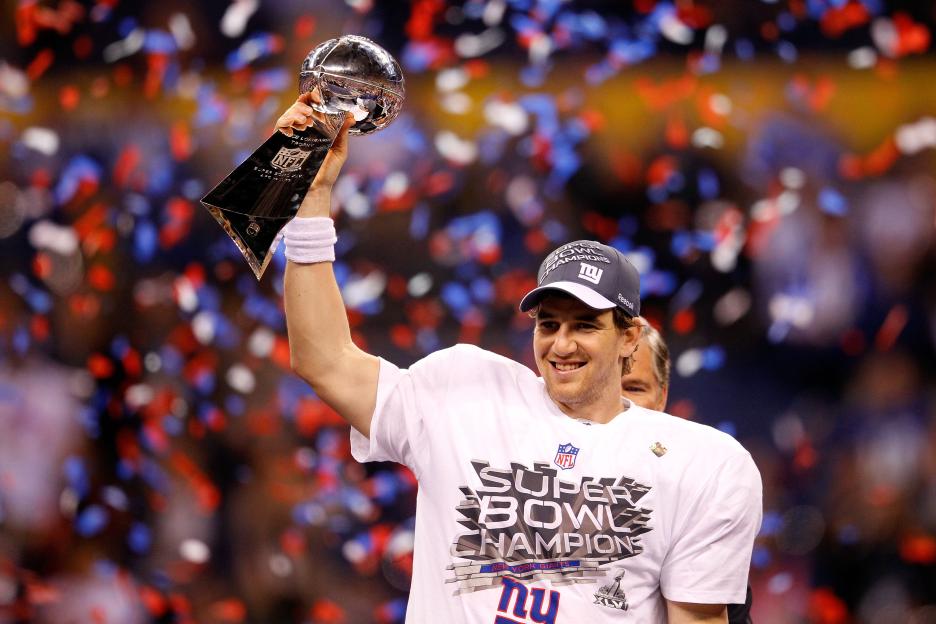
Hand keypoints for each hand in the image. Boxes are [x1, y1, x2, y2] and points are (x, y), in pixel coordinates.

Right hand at [275, 90, 354, 216]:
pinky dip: (287, 122)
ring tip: (307, 118)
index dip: (312, 98)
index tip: (318, 95)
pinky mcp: (282, 144)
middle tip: (311, 107)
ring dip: (296, 112)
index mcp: (316, 129)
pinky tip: (298, 126)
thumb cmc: (327, 173)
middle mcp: (302, 131)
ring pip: (288, 115)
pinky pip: (279, 127)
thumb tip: (351, 116)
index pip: (311, 107)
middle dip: (303, 103)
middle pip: (298, 108)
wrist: (316, 189)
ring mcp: (291, 136)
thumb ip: (343, 133)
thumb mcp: (339, 151)